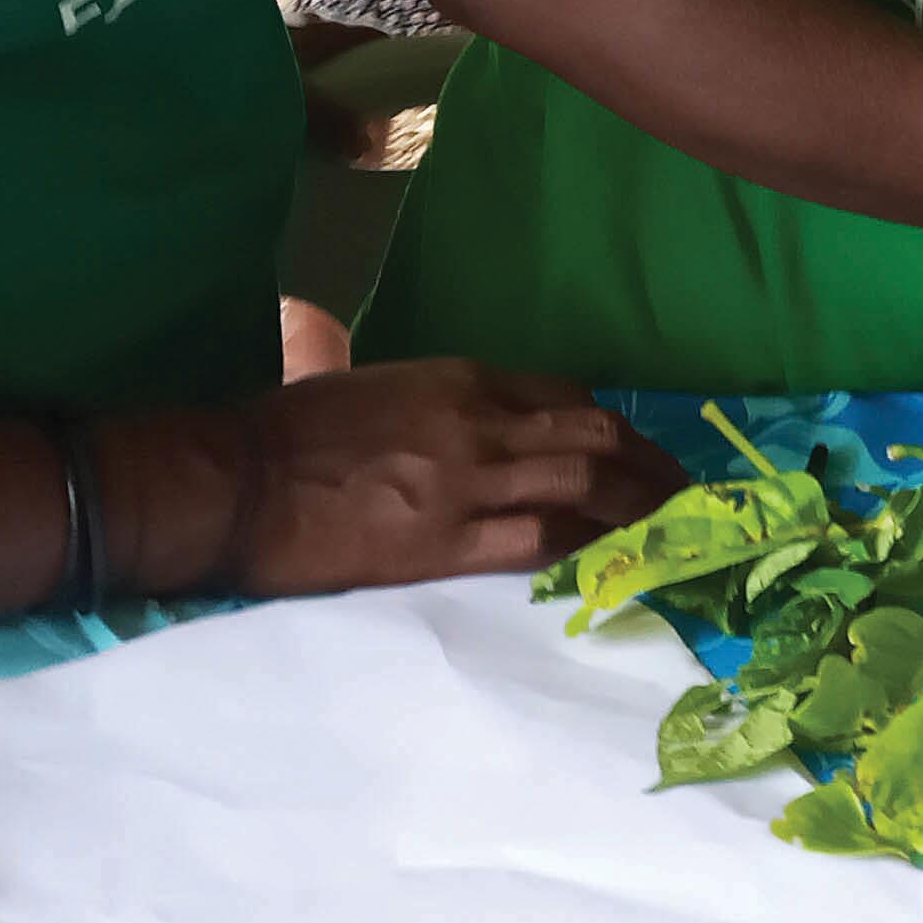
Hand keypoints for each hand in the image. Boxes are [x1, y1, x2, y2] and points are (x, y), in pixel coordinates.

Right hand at [148, 357, 683, 596]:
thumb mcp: (359, 380)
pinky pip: (541, 543)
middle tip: (686, 496)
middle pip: (595, 440)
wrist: (236, 480)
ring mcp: (469, 482)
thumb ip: (400, 382)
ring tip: (675, 532)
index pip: (566, 396)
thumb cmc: (287, 429)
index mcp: (463, 380)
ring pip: (585, 489)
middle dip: (649, 468)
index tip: (643, 453)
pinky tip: (618, 565)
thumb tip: (362, 357)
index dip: (616, 428)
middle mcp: (481, 422)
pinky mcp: (448, 542)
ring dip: (639, 509)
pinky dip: (588, 551)